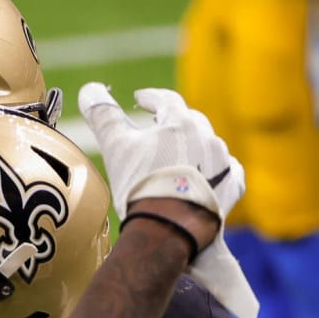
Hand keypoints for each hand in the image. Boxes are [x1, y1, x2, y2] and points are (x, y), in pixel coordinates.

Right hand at [77, 83, 258, 317]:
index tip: (141, 99)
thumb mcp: (117, 148)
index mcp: (180, 123)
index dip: (150, 98)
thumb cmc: (141, 186)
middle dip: (174, 123)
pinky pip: (228, 171)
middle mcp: (206, 137)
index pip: (165, 100)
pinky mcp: (230, 186)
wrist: (169, 228)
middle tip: (158, 130)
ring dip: (195, 147)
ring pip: (209, 145)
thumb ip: (104, 117)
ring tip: (180, 158)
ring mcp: (222, 162)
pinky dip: (217, 170)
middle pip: (190, 121)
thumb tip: (88, 89)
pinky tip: (207, 176)